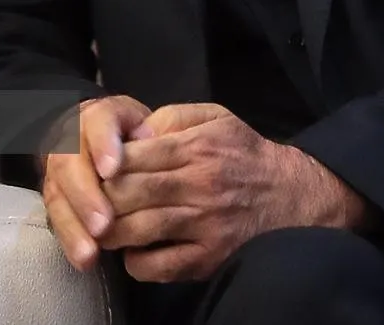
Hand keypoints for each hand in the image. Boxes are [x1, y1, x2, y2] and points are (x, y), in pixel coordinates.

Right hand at [40, 95, 152, 269]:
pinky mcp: (54, 196)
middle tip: (104, 224)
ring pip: (57, 195)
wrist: (106, 141)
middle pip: (69, 164)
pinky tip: (84, 260)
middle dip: (86, 196)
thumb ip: (154, 130)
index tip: (113, 170)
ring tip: (92, 252)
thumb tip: (153, 142)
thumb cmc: (136, 135)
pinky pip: (55, 218)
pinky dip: (70, 241)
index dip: (103, 145)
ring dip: (74, 226)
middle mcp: (69, 140)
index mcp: (98, 115)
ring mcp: (56, 169)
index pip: (98, 122)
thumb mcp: (148, 123)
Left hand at [99, 103, 368, 281]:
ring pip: (137, 230)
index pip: (132, 155)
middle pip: (128, 193)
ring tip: (103, 228)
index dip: (103, 163)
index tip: (93, 169)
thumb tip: (132, 134)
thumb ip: (172, 117)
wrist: (293, 197)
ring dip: (110, 232)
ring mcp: (204, 225)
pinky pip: (157, 266)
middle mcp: (200, 185)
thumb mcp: (215, 119)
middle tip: (90, 202)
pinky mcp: (208, 258)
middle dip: (99, 198)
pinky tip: (134, 251)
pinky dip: (135, 262)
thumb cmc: (244, 155)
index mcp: (198, 147)